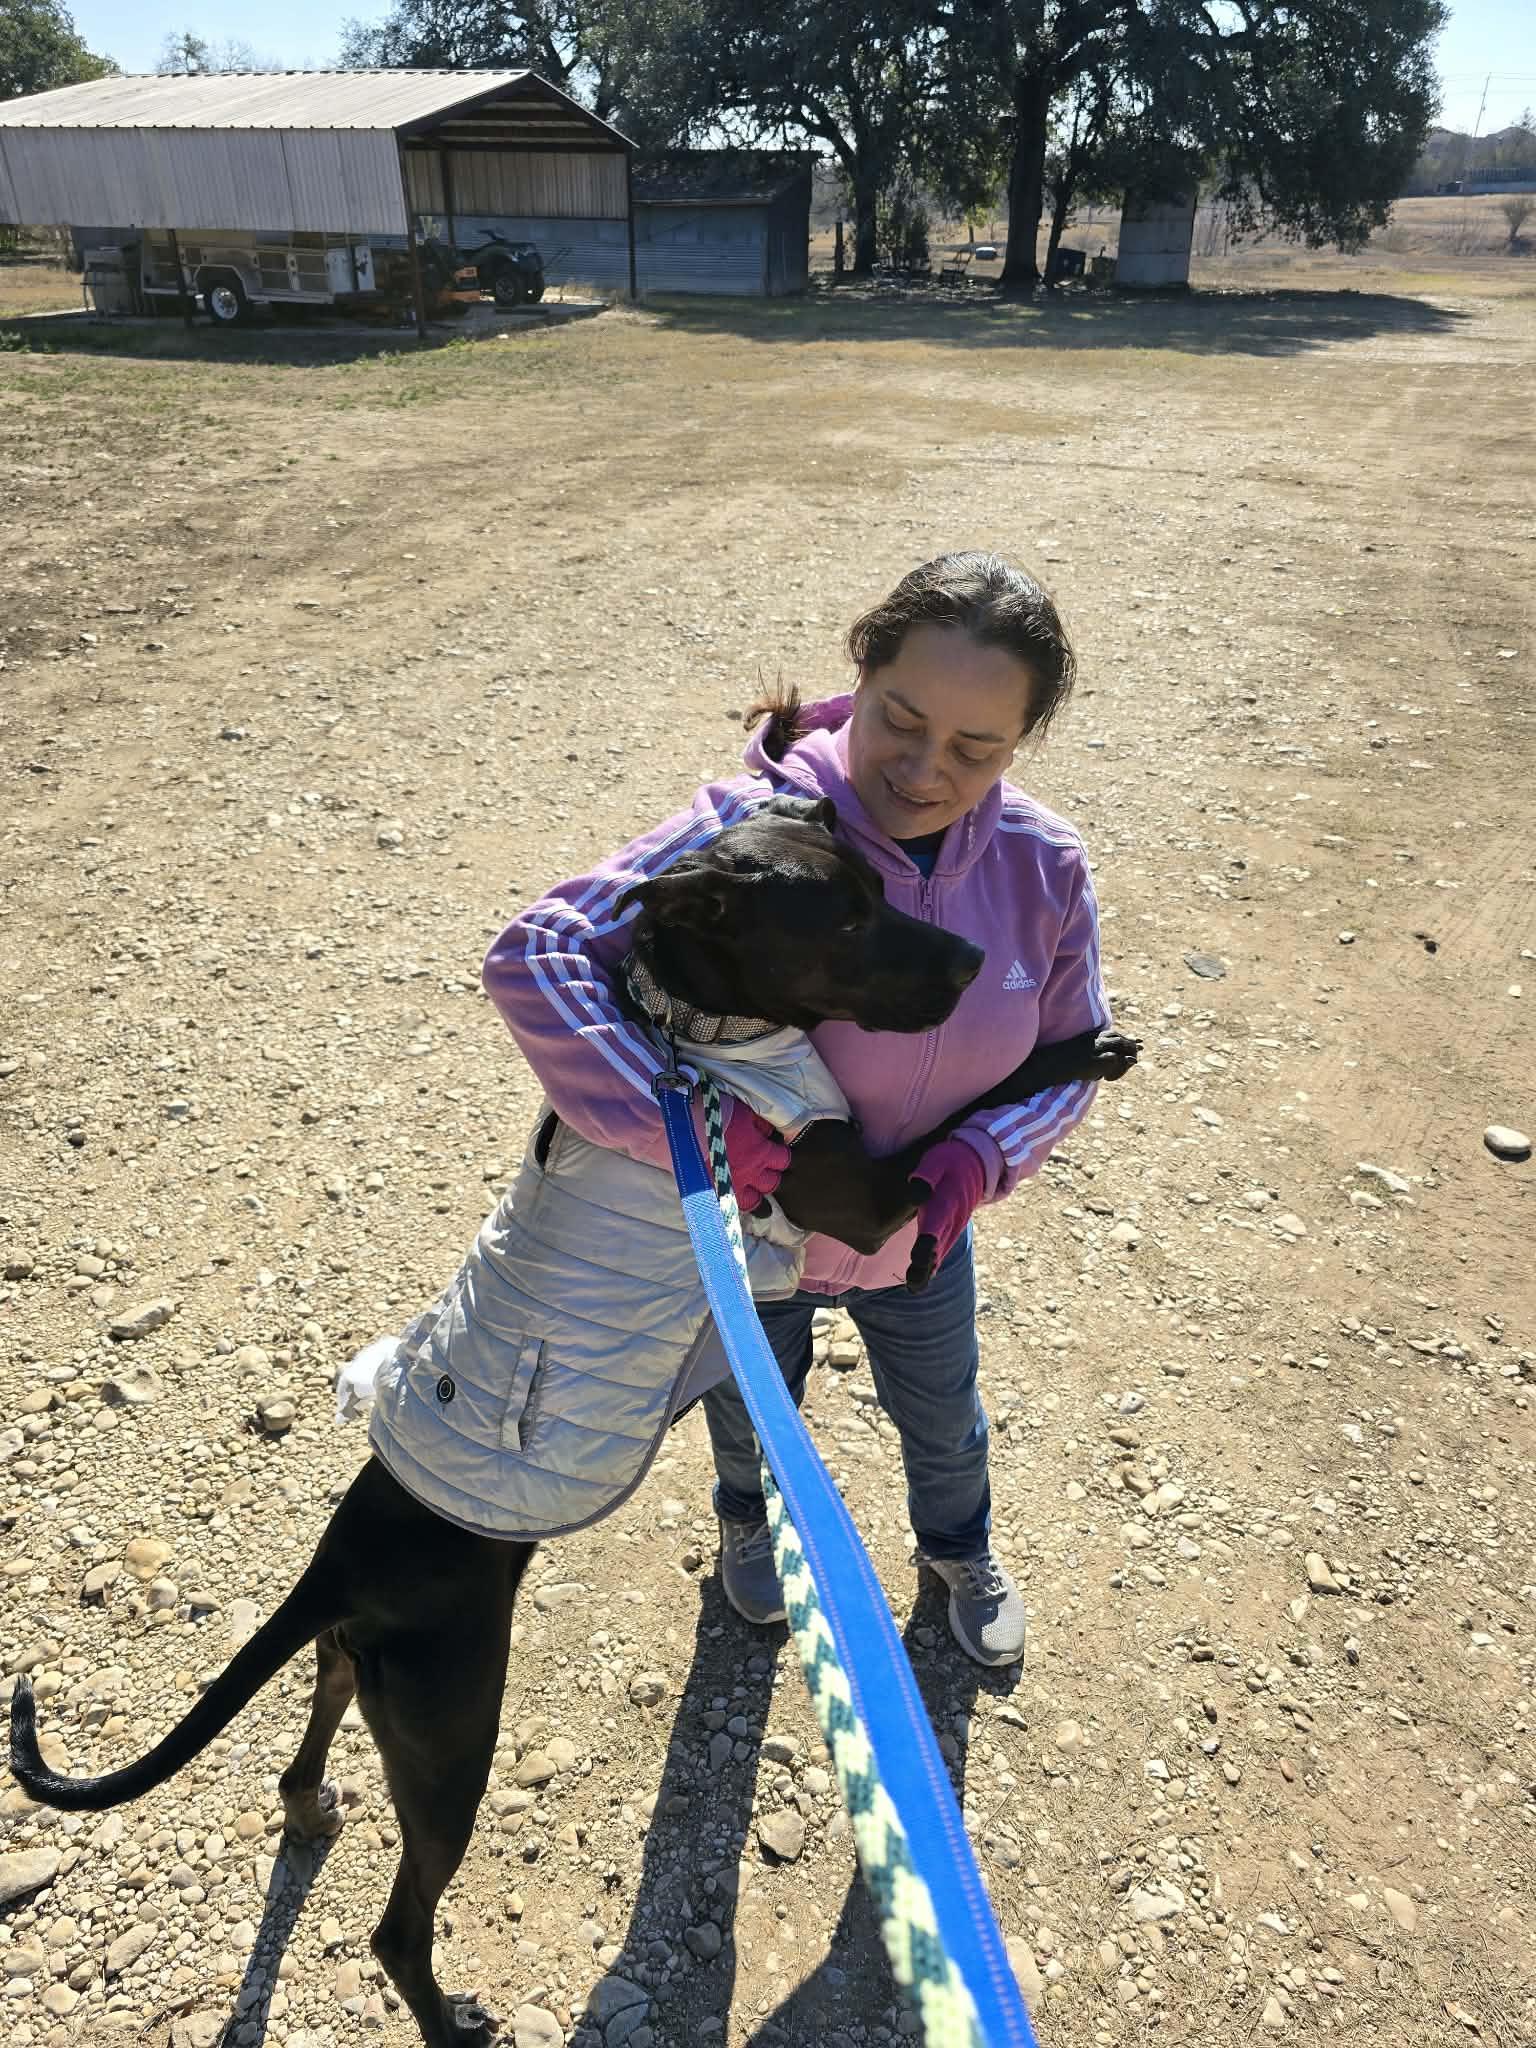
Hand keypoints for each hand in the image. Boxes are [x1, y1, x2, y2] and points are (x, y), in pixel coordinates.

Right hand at [723, 1104, 790, 1214]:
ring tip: (757, 1200)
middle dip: (773, 1179)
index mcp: (760, 1152)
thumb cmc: (715, 1115)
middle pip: (772, 1184)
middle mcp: (750, 1173)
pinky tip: (731, 1201)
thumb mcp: (743, 1112)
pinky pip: (728, 1205)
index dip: (783, 1157)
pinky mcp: (713, 1192)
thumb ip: (760, 1125)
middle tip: (770, 1175)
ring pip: (753, 1203)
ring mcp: (731, 1186)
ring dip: (757, 1200)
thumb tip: (769, 1133)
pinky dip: (733, 1203)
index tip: (780, 1154)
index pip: (783, 1160)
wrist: (684, 1129)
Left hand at [905, 1137, 986, 1292]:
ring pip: (941, 1250)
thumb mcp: (937, 1160)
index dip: (928, 1244)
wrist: (977, 1163)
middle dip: (926, 1265)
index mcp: (946, 1202)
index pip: (935, 1225)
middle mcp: (953, 1219)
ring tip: (915, 1287)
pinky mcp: (953, 1227)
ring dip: (928, 1268)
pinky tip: (924, 1276)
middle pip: (938, 1246)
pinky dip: (934, 1262)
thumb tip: (917, 1193)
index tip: (918, 1258)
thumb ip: (927, 1175)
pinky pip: (944, 1247)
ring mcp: (955, 1225)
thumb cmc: (950, 1161)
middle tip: (914, 1285)